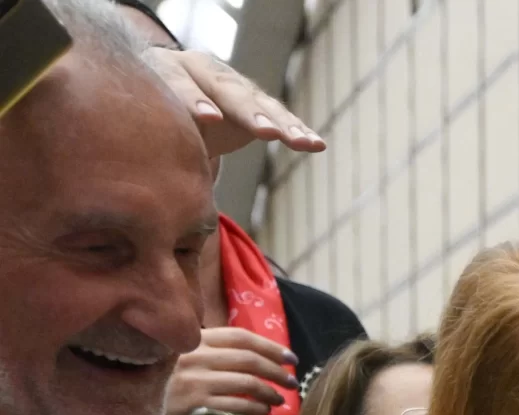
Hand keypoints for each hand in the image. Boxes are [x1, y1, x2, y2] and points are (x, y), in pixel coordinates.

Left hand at [146, 46, 323, 156]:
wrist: (162, 95)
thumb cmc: (144, 116)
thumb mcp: (138, 123)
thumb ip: (142, 138)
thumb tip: (143, 177)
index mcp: (166, 69)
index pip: (179, 82)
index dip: (193, 99)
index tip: (208, 118)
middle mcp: (204, 70)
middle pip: (228, 90)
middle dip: (248, 111)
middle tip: (265, 131)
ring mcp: (233, 85)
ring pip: (259, 103)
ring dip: (281, 124)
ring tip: (300, 142)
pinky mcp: (255, 102)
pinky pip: (278, 116)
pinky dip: (296, 130)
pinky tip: (316, 144)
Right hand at [164, 326, 297, 414]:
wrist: (138, 403)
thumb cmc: (171, 378)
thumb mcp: (189, 355)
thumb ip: (218, 350)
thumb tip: (264, 356)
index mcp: (196, 340)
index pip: (241, 337)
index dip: (271, 346)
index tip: (291, 358)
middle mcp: (195, 357)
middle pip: (249, 360)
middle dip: (277, 371)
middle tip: (292, 382)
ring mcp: (194, 381)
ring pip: (247, 383)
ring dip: (270, 393)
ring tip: (279, 400)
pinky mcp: (195, 405)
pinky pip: (237, 407)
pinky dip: (256, 410)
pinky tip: (264, 412)